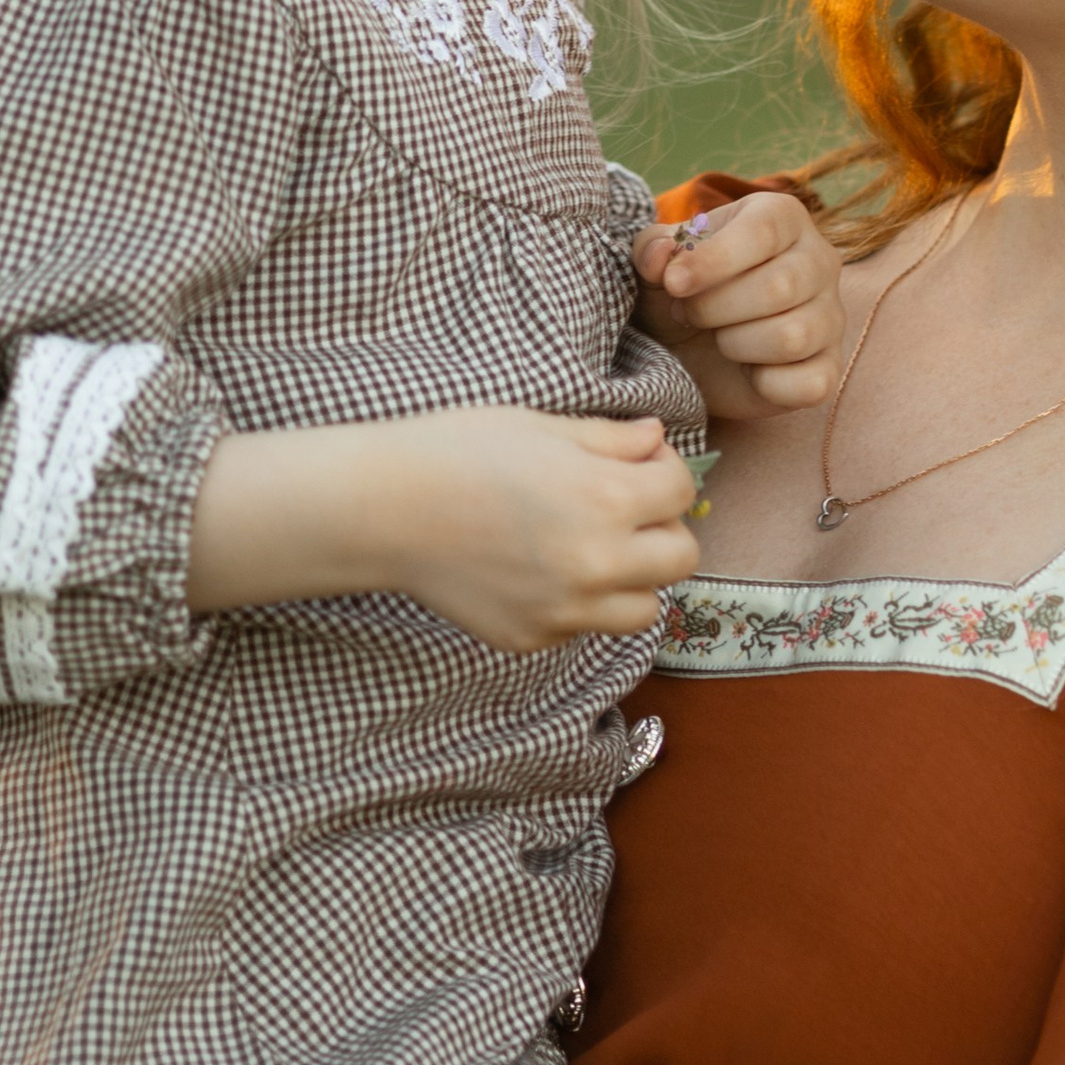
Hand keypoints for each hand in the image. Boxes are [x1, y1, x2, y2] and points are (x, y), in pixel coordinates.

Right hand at [189, 405, 697, 649]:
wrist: (383, 509)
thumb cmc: (457, 452)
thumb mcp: (541, 427)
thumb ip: (611, 439)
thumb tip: (656, 441)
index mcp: (607, 498)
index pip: (681, 492)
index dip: (663, 469)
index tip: (637, 462)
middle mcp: (597, 563)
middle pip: (680, 558)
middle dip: (662, 527)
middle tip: (625, 507)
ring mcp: (565, 610)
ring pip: (645, 608)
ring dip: (633, 577)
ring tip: (592, 546)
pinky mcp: (532, 637)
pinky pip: (585, 626)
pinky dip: (579, 603)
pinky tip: (540, 569)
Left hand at [634, 191, 843, 420]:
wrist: (689, 347)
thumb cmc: (681, 292)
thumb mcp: (655, 264)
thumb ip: (650, 249)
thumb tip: (663, 256)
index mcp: (782, 217)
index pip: (763, 232)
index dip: (714, 260)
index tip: (673, 284)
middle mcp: (819, 260)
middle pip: (778, 287)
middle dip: (715, 309)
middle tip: (686, 313)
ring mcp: (831, 316)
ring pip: (792, 336)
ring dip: (736, 344)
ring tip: (718, 337)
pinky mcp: (829, 367)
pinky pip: (810, 383)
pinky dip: (766, 384)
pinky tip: (748, 370)